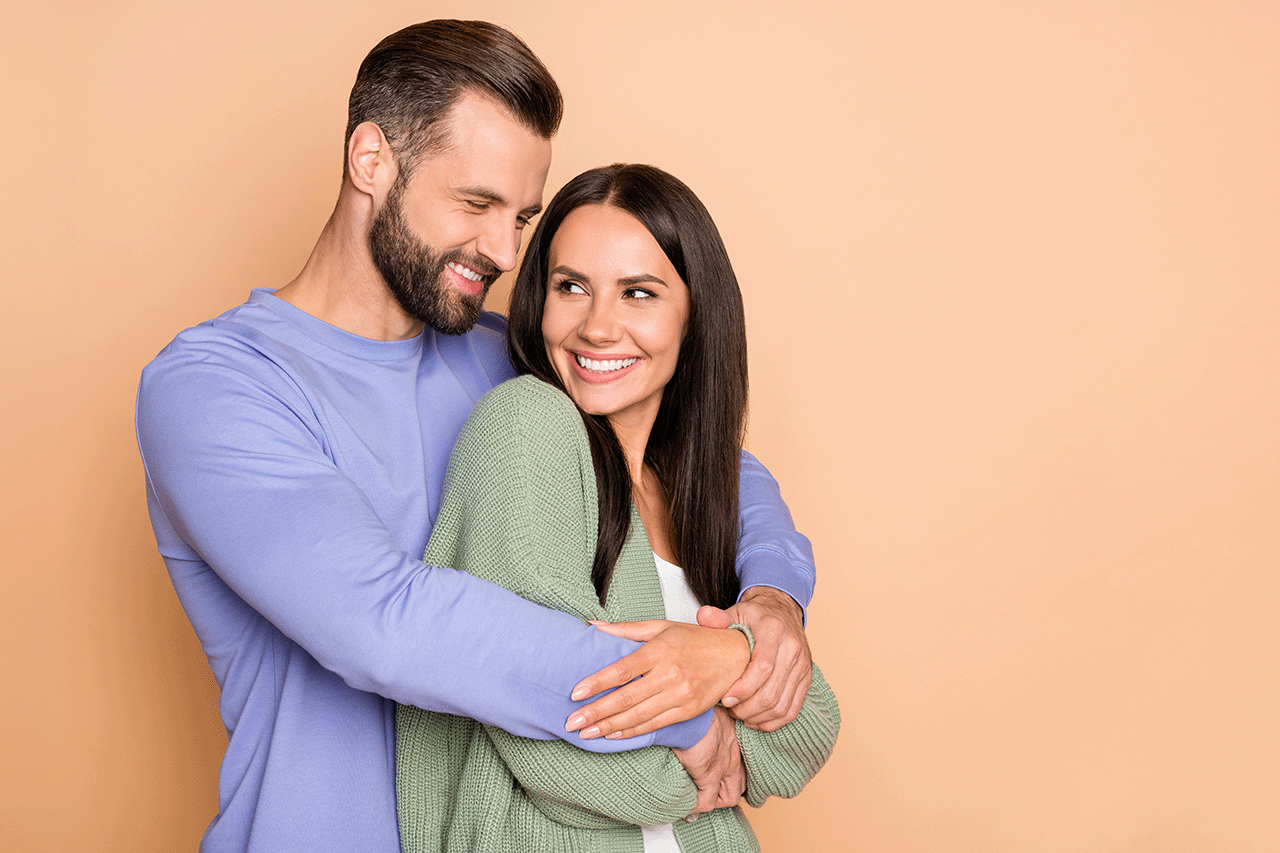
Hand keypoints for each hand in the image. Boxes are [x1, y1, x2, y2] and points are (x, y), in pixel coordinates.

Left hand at [565, 621, 749, 739]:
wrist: (735, 656)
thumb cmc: (695, 639)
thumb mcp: (661, 627)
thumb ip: (626, 630)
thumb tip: (592, 625)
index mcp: (660, 650)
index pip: (622, 669)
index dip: (597, 683)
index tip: (575, 693)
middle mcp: (670, 674)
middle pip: (627, 698)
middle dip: (596, 712)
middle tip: (572, 723)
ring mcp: (680, 695)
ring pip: (639, 716)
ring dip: (609, 727)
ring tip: (586, 733)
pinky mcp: (688, 711)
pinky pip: (656, 725)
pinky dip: (632, 732)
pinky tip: (613, 735)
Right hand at [673, 706, 743, 816]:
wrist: (687, 712)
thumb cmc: (692, 709)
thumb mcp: (705, 713)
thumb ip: (704, 724)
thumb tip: (692, 727)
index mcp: (732, 739)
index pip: (740, 765)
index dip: (729, 776)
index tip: (716, 778)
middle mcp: (733, 756)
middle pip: (740, 786)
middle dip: (724, 793)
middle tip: (707, 792)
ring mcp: (723, 768)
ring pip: (729, 798)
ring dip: (712, 800)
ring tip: (697, 798)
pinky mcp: (708, 776)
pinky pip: (706, 802)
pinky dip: (696, 806)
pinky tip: (686, 803)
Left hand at [698, 587, 810, 730]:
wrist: (782, 611)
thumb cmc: (756, 615)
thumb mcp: (737, 611)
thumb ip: (719, 617)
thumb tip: (702, 616)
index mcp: (774, 631)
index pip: (763, 668)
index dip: (743, 689)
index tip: (725, 698)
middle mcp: (793, 649)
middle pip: (772, 692)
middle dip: (747, 708)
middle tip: (730, 709)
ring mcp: (802, 665)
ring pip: (782, 705)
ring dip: (758, 717)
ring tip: (740, 714)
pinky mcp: (806, 678)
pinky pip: (793, 709)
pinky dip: (774, 721)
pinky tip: (756, 720)